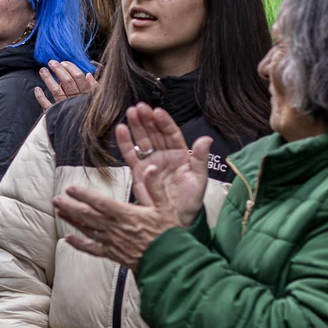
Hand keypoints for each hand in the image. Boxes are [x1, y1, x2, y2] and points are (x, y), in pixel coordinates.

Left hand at [34, 61, 96, 112]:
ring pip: (56, 91)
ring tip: (42, 70)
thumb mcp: (96, 99)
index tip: (63, 62)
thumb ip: (94, 87)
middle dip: (58, 70)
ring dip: (48, 79)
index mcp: (85, 94)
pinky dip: (41, 97)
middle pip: (67, 82)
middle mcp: (75, 100)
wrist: (84, 134)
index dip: (70, 68)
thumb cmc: (90, 112)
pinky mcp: (55, 115)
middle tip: (51, 62)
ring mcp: (64, 107)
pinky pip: (47, 105)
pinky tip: (37, 89)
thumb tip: (88, 74)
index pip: (78, 77)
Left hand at [54, 172, 181, 269]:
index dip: (83, 195)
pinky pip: (92, 249)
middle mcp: (115, 228)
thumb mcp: (165, 207)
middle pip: (87, 215)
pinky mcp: (112, 254)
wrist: (170, 262)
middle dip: (70, 206)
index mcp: (126, 214)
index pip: (100, 202)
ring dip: (71, 220)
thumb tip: (150, 167)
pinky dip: (78, 244)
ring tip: (58, 211)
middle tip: (56, 199)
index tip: (70, 188)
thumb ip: (155, 187)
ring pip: (87, 230)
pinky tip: (68, 239)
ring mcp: (112, 242)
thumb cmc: (169, 234)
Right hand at [117, 104, 212, 227]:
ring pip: (142, 140)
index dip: (164, 123)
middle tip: (140, 107)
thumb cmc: (190, 201)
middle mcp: (164, 156)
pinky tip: (121, 130)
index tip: (157, 112)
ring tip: (130, 112)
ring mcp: (150, 162)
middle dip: (147, 120)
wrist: (176, 219)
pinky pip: (131, 155)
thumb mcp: (199, 180)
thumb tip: (206, 139)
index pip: (171, 134)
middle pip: (155, 133)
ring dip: (136, 126)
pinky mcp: (138, 172)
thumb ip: (201, 159)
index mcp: (181, 155)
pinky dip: (125, 143)